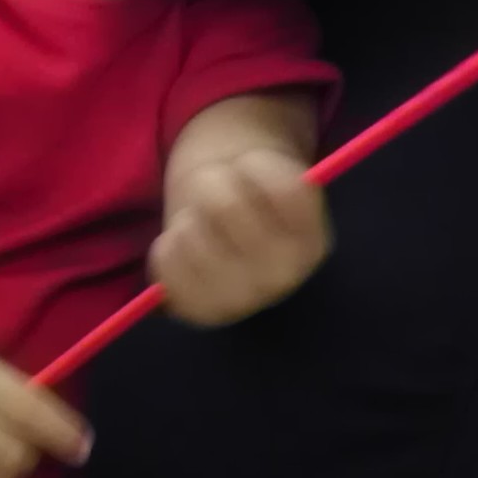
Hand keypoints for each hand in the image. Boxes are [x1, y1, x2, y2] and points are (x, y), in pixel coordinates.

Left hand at [152, 147, 331, 326]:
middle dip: (213, 185)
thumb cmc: (254, 203)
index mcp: (311, 242)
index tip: (248, 172)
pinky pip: (166, 261)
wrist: (235, 250)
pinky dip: (168, 245)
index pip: (282, 189)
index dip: (252, 167)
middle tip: (217, 195)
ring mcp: (242, 300)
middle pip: (225, 205)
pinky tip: (188, 249)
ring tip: (202, 226)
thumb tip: (229, 201)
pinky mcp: (201, 310)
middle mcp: (283, 277)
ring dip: (188, 218)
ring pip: (190, 234)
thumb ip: (266, 174)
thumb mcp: (270, 175)